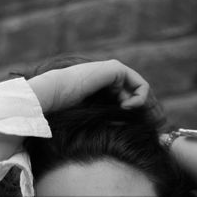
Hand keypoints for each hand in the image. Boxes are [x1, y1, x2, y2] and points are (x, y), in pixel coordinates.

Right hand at [28, 59, 159, 120]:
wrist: (56, 93)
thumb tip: (126, 127)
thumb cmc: (66, 108)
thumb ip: (110, 118)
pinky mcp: (116, 69)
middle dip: (136, 110)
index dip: (130, 113)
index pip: (127, 99)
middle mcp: (109, 77)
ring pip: (140, 89)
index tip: (122, 123)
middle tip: (128, 119)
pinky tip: (126, 107)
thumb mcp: (94, 116)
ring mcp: (114, 71)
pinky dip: (139, 98)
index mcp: (103, 86)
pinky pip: (140, 85)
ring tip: (124, 112)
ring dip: (137, 104)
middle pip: (135, 94)